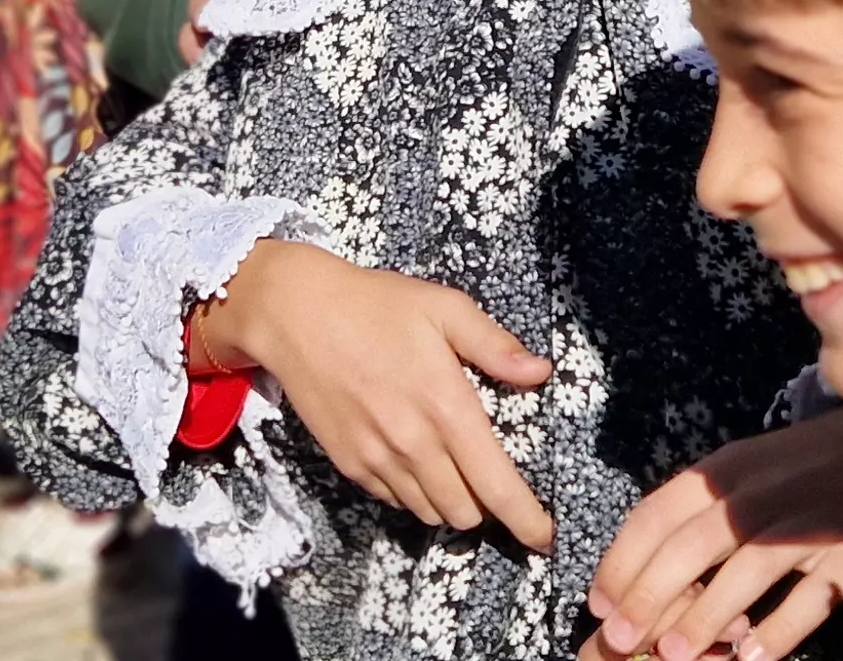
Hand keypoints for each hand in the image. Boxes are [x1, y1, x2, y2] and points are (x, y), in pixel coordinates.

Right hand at [201, 239, 555, 549]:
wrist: (296, 314)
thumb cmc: (376, 305)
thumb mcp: (444, 308)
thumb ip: (494, 345)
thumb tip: (540, 372)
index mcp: (446, 406)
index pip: (496, 486)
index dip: (526, 520)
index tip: (545, 537)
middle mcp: (413, 443)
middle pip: (465, 513)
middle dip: (487, 506)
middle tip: (491, 478)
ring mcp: (377, 458)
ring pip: (430, 512)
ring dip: (450, 502)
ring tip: (454, 469)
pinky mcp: (349, 464)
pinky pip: (394, 501)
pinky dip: (414, 493)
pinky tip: (416, 459)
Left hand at [582, 405, 842, 660]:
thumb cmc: (810, 465)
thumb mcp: (747, 470)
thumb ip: (702, 512)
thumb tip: (648, 574)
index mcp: (726, 471)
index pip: (660, 514)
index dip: (623, 560)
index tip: (599, 603)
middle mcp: (761, 494)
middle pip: (693, 545)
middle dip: (649, 596)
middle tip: (618, 640)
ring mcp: (809, 525)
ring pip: (746, 572)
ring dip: (705, 617)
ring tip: (671, 655)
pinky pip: (810, 599)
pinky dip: (778, 630)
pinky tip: (751, 659)